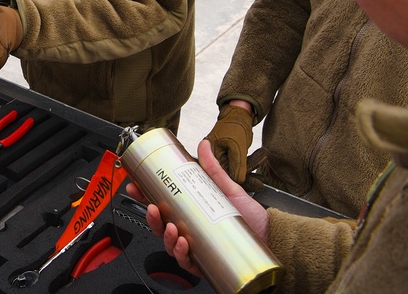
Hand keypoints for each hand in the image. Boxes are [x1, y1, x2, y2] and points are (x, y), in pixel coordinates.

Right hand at [127, 140, 268, 274]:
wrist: (272, 236)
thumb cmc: (250, 217)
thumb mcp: (227, 188)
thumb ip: (213, 168)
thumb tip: (204, 144)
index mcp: (189, 213)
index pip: (161, 205)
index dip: (144, 196)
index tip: (135, 185)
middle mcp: (189, 231)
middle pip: (160, 226)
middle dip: (151, 217)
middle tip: (153, 207)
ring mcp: (195, 248)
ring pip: (168, 244)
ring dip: (164, 236)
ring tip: (171, 226)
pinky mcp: (205, 263)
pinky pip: (186, 261)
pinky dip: (180, 254)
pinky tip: (183, 243)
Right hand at [205, 103, 253, 182]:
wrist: (238, 112)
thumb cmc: (235, 125)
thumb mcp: (237, 146)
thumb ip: (237, 164)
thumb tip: (239, 180)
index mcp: (211, 153)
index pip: (223, 173)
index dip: (238, 180)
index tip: (254, 185)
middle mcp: (213, 156)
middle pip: (229, 173)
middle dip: (247, 175)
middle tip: (261, 180)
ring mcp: (221, 156)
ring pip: (236, 169)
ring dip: (251, 165)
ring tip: (264, 158)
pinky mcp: (228, 154)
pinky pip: (239, 163)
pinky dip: (250, 162)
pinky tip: (261, 157)